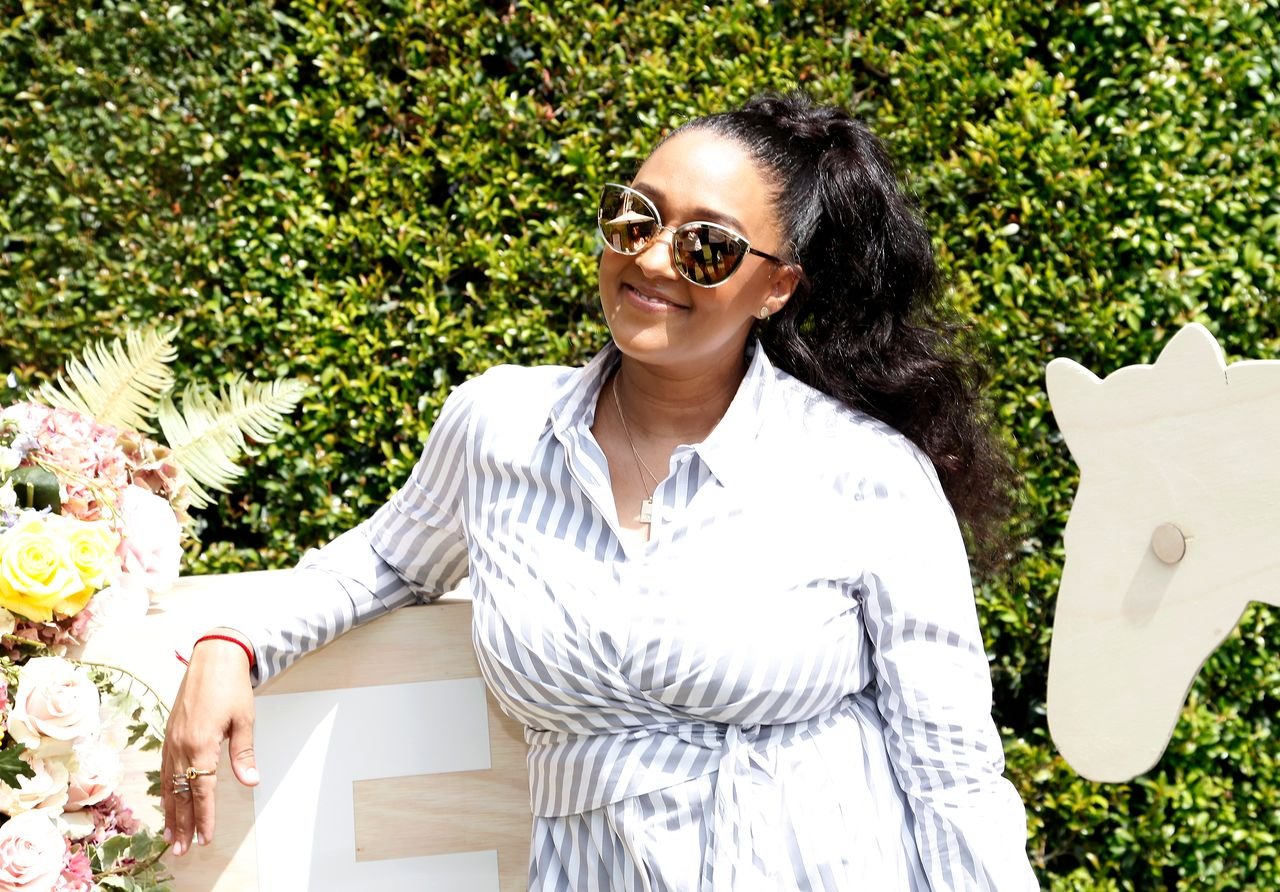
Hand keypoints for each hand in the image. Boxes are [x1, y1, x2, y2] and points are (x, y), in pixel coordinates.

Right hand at [161, 630, 258, 856]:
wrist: (213, 657)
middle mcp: (181, 746)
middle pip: (180, 793)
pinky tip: (167, 801)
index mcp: (201, 745)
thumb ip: (243, 755)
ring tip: (170, 836)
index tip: (204, 838)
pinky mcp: (168, 734)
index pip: (202, 791)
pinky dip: (165, 790)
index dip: (204, 817)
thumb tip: (251, 782)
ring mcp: (171, 741)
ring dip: (170, 811)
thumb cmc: (232, 687)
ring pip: (168, 784)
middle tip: (181, 850)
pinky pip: (163, 769)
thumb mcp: (244, 721)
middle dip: (182, 823)